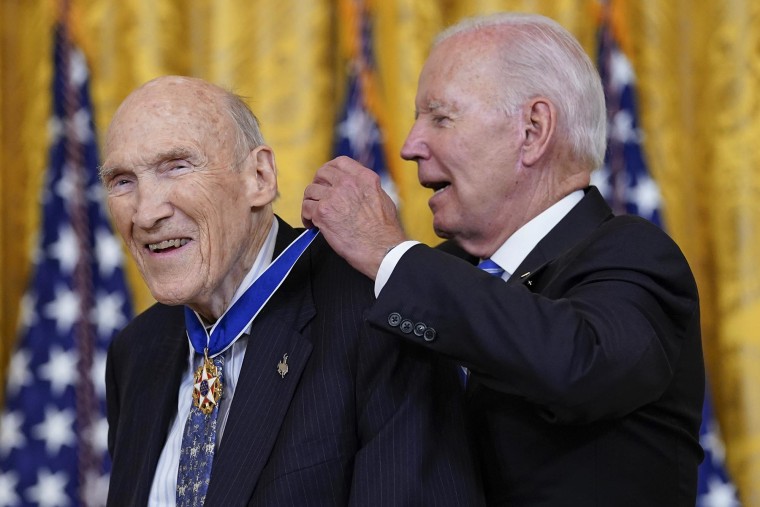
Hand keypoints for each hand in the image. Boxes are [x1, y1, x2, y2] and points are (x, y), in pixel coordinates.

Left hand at [302, 156, 407, 278]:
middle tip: (318, 197)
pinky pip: (306, 209)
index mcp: (364, 178)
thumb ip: (366, 189)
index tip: (327, 178)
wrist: (381, 249)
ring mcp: (333, 197)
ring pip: (310, 192)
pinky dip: (307, 217)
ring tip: (314, 213)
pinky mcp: (323, 213)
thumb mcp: (382, 199)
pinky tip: (313, 225)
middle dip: (318, 185)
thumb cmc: (385, 231)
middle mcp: (347, 183)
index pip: (340, 162)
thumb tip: (357, 190)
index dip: (330, 170)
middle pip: (321, 174)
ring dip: (311, 202)